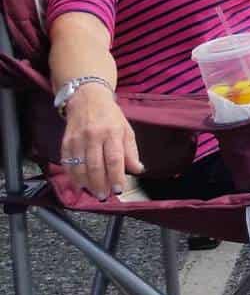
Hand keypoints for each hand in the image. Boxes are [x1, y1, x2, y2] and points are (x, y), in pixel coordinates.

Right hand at [60, 86, 141, 200]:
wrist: (87, 98)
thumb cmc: (110, 116)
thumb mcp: (126, 129)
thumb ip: (131, 151)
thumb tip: (138, 169)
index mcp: (113, 132)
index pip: (115, 159)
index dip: (116, 176)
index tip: (119, 190)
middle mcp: (94, 136)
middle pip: (96, 166)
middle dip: (100, 184)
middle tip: (104, 195)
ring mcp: (78, 139)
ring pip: (80, 167)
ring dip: (86, 183)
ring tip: (93, 192)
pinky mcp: (65, 142)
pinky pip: (67, 163)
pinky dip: (72, 176)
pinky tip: (78, 184)